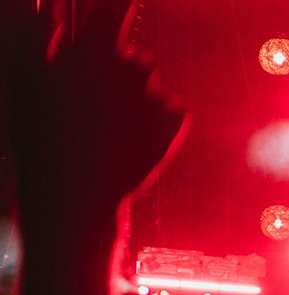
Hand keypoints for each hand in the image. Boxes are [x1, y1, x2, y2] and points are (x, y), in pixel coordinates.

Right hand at [10, 0, 186, 248]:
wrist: (75, 194)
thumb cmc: (42, 137)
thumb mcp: (26, 81)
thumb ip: (35, 35)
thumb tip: (43, 5)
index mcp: (92, 52)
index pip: (114, 9)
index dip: (121, 2)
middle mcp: (130, 68)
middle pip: (138, 61)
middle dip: (124, 79)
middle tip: (97, 113)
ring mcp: (155, 95)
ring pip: (154, 90)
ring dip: (140, 104)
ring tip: (111, 134)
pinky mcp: (175, 122)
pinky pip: (174, 113)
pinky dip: (160, 125)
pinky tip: (134, 144)